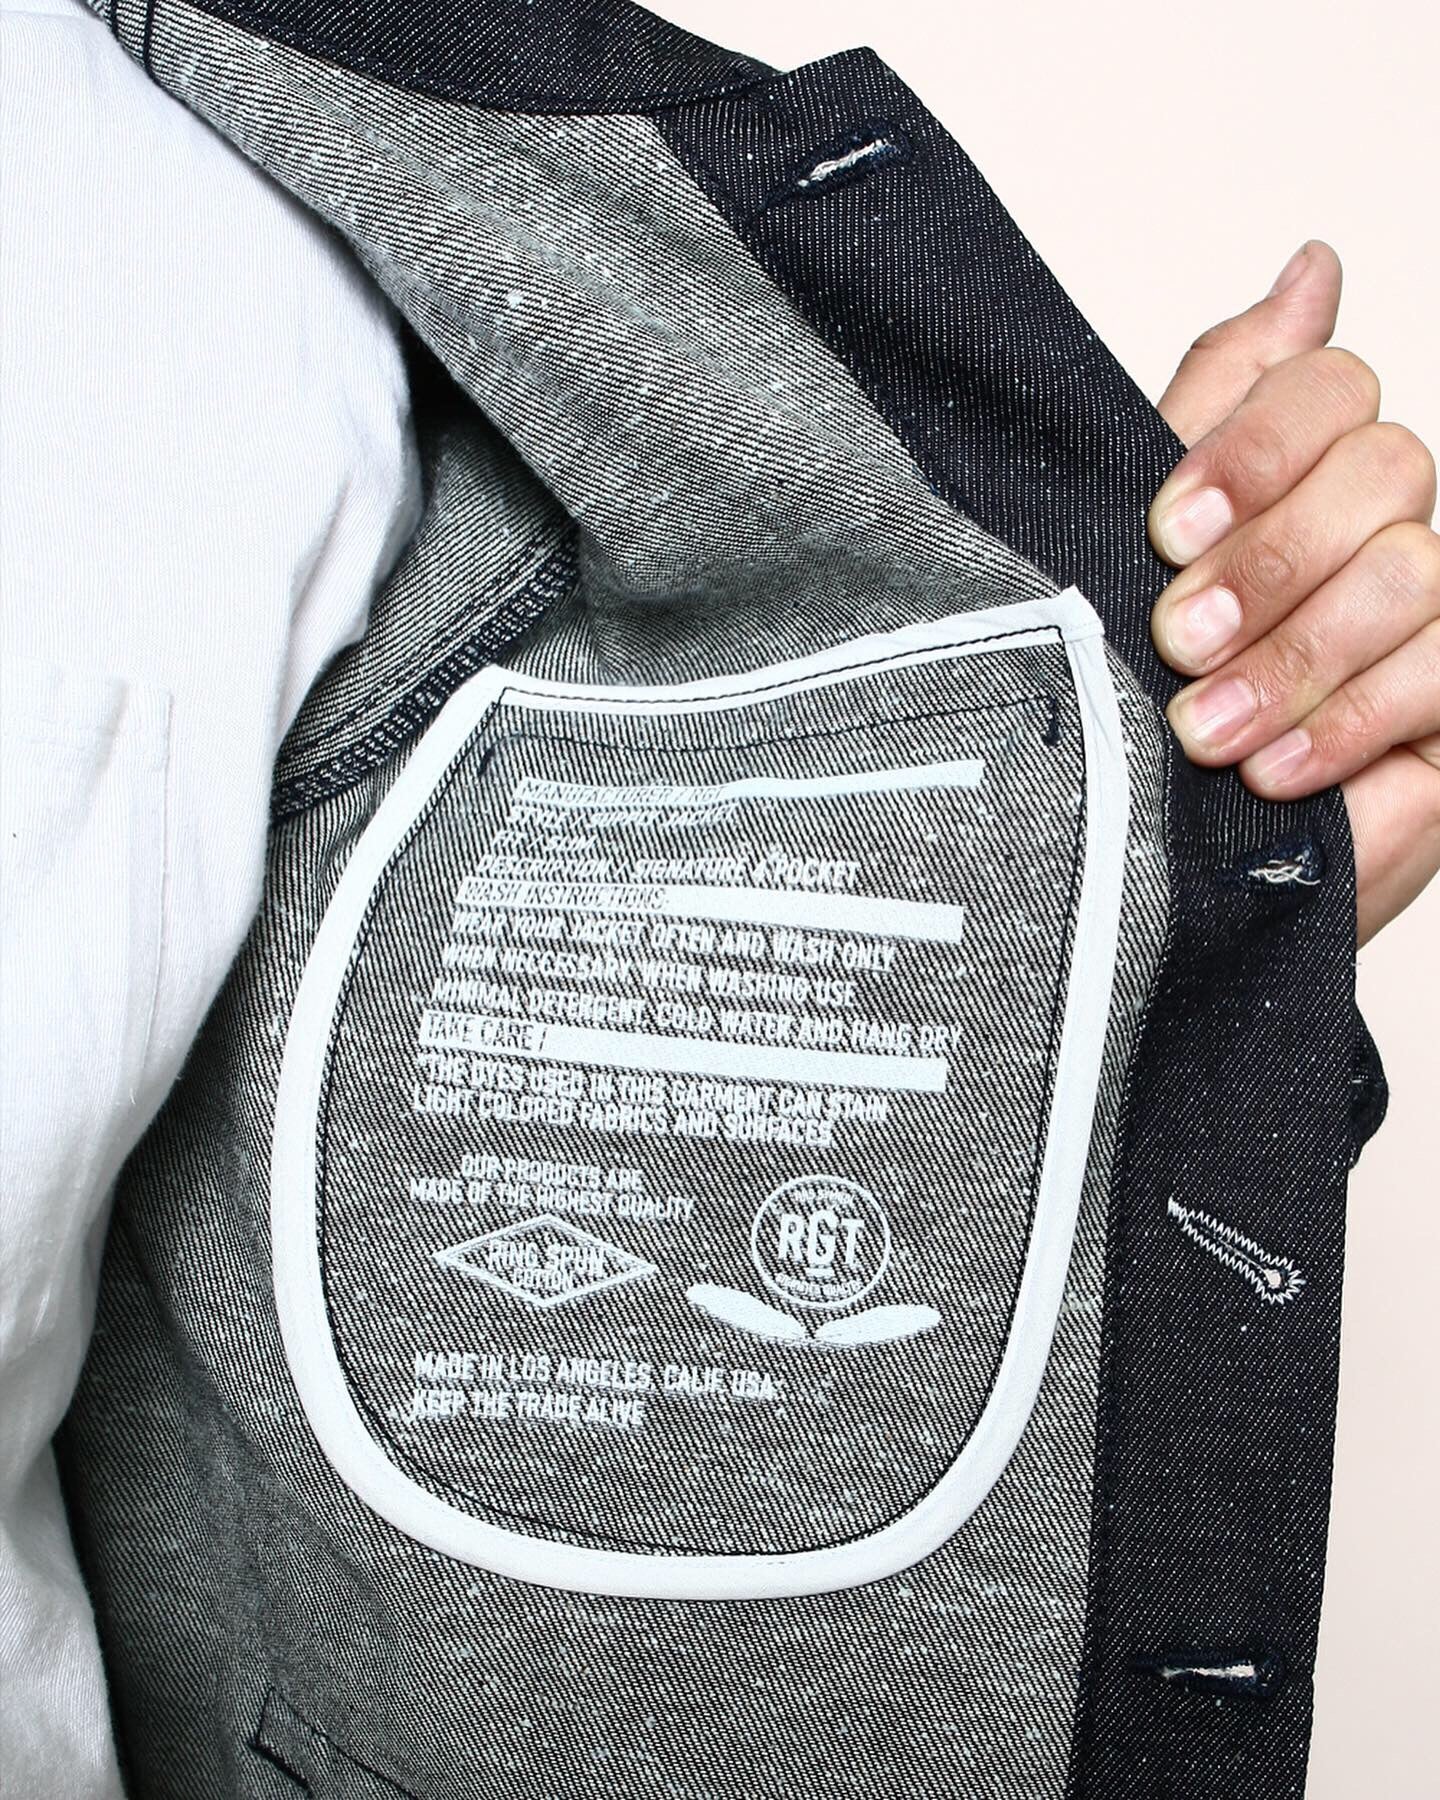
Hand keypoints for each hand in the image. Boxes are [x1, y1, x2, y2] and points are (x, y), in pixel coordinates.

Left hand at [1148, 241, 1439, 944]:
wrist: (1153, 864)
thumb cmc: (1140, 698)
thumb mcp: (1141, 547)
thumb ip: (1221, 405)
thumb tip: (1315, 265)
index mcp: (1303, 475)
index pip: (1329, 387)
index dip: (1255, 445)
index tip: (1167, 528)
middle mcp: (1380, 527)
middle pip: (1387, 468)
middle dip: (1269, 559)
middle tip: (1176, 637)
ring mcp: (1427, 616)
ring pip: (1413, 574)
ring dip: (1294, 658)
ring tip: (1200, 728)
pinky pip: (1438, 675)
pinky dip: (1345, 724)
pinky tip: (1271, 771)